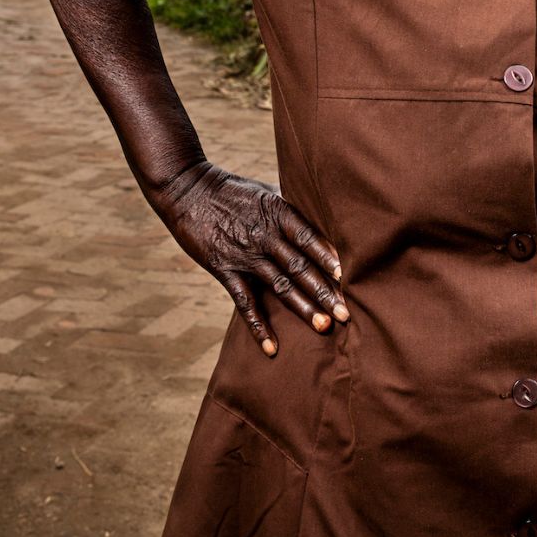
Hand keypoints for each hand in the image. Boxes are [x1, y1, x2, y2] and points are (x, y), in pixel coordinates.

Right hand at [154, 162, 348, 356]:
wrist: (186, 189)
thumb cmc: (231, 189)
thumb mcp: (264, 190)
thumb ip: (290, 206)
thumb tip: (322, 213)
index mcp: (277, 212)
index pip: (308, 237)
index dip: (328, 257)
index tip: (349, 275)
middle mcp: (264, 235)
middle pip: (299, 266)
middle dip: (324, 290)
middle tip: (345, 313)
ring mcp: (244, 255)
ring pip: (279, 285)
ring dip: (302, 307)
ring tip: (323, 326)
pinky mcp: (224, 269)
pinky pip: (245, 302)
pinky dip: (258, 325)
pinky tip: (272, 346)